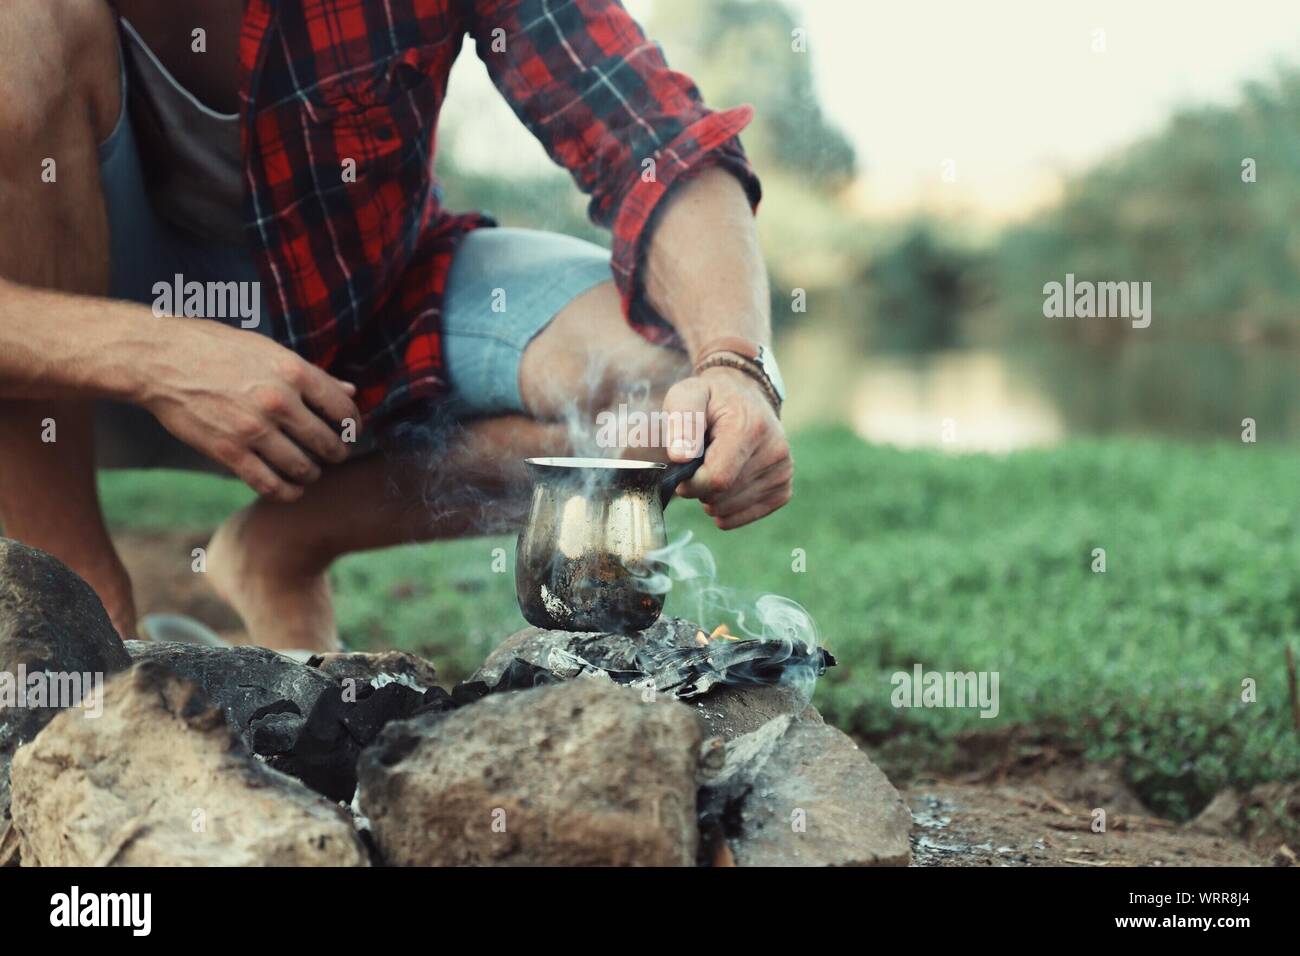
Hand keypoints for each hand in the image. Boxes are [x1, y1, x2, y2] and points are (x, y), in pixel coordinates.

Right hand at [138, 319, 360, 501]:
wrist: (161, 359)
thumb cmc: (218, 349)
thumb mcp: (270, 352)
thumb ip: (313, 375)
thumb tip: (351, 390)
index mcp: (293, 372)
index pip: (343, 409)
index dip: (352, 425)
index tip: (350, 432)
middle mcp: (278, 401)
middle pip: (327, 443)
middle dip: (336, 454)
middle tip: (333, 456)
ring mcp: (253, 429)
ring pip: (303, 468)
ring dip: (312, 474)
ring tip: (310, 471)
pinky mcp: (229, 452)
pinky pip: (270, 484)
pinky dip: (286, 492)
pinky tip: (291, 489)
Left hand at [661, 366, 791, 528]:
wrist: (745, 396)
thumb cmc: (711, 399)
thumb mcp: (688, 396)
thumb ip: (681, 422)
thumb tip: (680, 456)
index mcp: (750, 427)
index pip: (717, 479)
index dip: (690, 483)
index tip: (682, 470)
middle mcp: (774, 451)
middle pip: (721, 497)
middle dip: (700, 488)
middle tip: (700, 463)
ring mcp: (782, 472)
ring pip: (730, 509)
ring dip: (711, 497)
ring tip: (715, 467)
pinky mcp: (783, 489)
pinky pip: (744, 516)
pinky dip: (726, 507)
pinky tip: (726, 483)